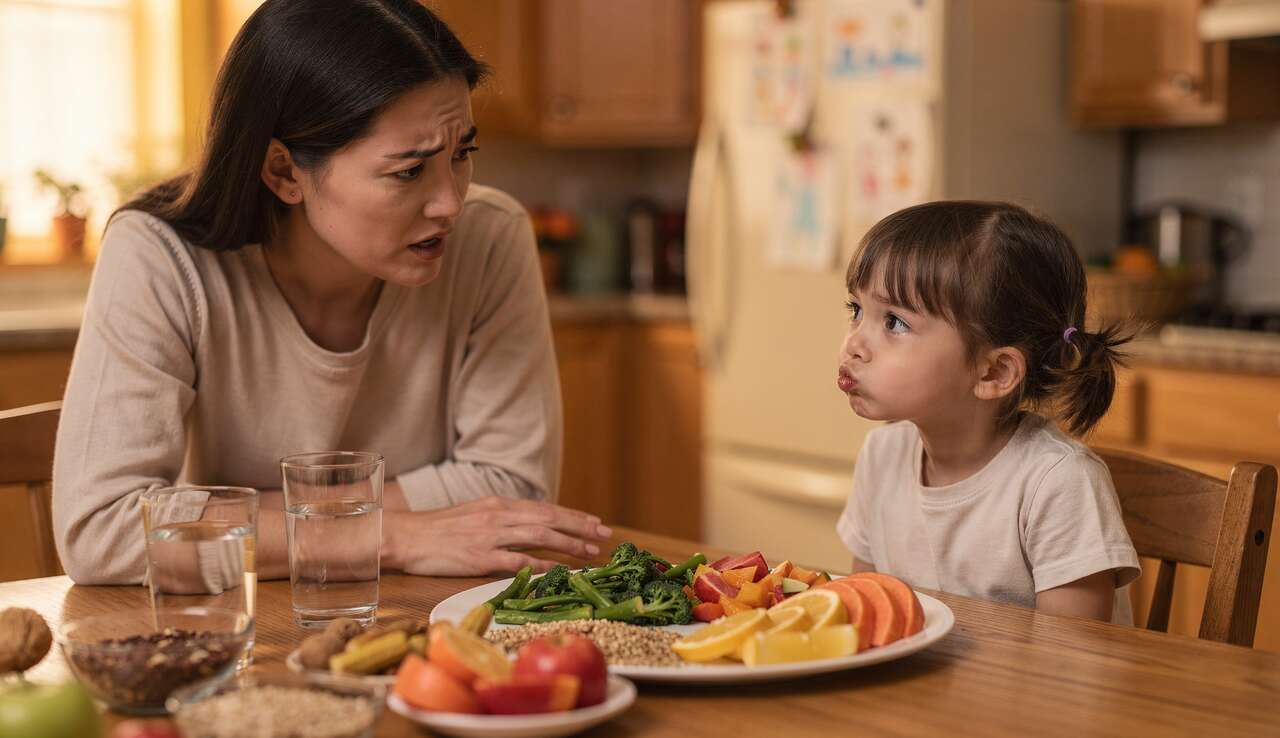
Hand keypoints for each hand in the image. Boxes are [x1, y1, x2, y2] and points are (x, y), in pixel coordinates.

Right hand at [382, 497, 613, 575]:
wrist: (404, 536)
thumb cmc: (438, 530)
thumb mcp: (474, 515)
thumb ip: (502, 519)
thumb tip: (529, 527)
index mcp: (498, 504)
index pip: (544, 508)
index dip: (572, 515)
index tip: (595, 522)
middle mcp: (498, 515)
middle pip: (549, 518)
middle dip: (580, 527)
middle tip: (604, 535)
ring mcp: (490, 536)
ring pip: (539, 536)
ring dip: (568, 544)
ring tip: (590, 553)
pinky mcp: (479, 557)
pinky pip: (518, 561)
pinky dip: (542, 565)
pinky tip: (559, 571)